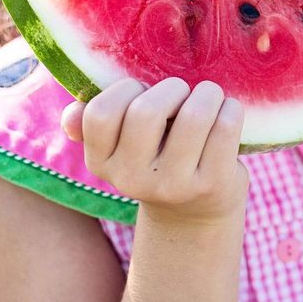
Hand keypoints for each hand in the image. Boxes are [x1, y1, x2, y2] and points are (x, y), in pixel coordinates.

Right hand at [61, 78, 248, 224]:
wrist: (195, 213)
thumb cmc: (158, 160)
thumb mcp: (122, 148)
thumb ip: (95, 126)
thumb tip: (72, 115)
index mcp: (102, 163)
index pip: (100, 114)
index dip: (126, 89)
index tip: (144, 91)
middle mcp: (133, 180)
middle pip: (146, 112)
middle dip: (172, 88)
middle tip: (184, 93)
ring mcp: (174, 185)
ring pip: (194, 116)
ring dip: (208, 94)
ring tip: (210, 97)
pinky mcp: (212, 185)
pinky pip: (225, 128)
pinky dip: (231, 110)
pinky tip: (229, 112)